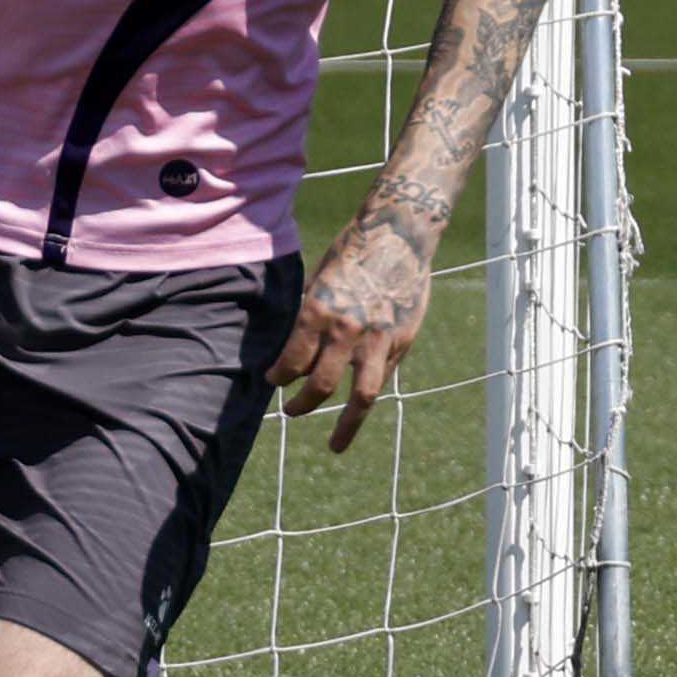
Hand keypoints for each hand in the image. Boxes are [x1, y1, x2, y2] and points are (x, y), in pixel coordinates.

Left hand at [271, 219, 435, 451]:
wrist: (400, 232)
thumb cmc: (353, 248)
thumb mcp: (319, 277)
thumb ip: (310, 313)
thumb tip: (295, 343)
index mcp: (319, 312)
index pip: (292, 362)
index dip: (279, 377)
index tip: (274, 381)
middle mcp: (347, 330)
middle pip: (321, 386)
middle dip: (302, 405)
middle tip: (292, 411)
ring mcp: (379, 339)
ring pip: (361, 397)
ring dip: (345, 426)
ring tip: (336, 445)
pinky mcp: (403, 340)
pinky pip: (383, 376)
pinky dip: (368, 391)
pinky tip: (359, 402)